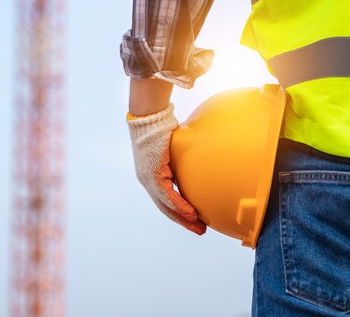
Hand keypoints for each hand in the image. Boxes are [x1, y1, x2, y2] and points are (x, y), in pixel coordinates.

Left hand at [127, 103, 206, 234]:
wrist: (149, 118)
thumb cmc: (161, 127)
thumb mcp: (175, 148)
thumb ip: (183, 158)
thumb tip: (201, 157)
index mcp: (152, 174)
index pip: (165, 199)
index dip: (179, 211)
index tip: (194, 219)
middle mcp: (147, 180)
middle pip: (165, 208)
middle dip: (183, 221)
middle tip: (200, 230)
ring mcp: (148, 179)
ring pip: (166, 206)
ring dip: (183, 218)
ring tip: (199, 227)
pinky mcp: (152, 174)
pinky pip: (167, 196)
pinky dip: (180, 206)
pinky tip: (192, 214)